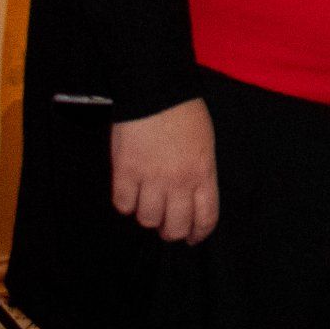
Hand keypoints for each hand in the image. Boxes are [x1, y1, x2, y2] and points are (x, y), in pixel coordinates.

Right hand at [110, 98, 218, 242]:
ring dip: (147, 215)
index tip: (192, 237)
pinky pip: (123, 204)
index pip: (205, 218)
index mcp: (204, 173)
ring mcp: (151, 178)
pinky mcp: (126, 172)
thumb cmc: (184, 113)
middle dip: (170, 231)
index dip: (198, 233)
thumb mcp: (205, 144)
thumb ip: (200, 173)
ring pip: (147, 219)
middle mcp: (179, 182)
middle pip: (174, 226)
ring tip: (147, 202)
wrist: (155, 91)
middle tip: (166, 225)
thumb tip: (190, 197)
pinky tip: (130, 192)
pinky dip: (126, 203)